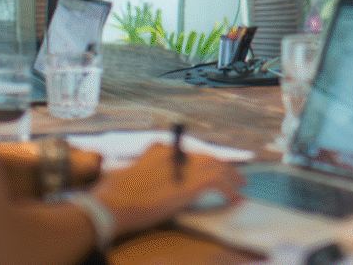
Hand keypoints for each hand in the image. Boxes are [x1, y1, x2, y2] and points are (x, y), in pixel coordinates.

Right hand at [91, 142, 242, 238]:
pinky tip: (234, 198)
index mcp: (159, 149)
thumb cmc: (112, 194)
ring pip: (217, 165)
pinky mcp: (191, 184)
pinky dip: (229, 189)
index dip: (205, 162)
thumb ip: (143, 170)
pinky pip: (218, 182)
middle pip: (206, 156)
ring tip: (240, 185)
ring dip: (231, 176)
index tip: (213, 169)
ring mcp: (184, 167)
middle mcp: (174, 153)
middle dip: (222, 166)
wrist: (113, 204)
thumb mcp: (127, 173)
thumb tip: (150, 180)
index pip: (189, 153)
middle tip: (234, 176)